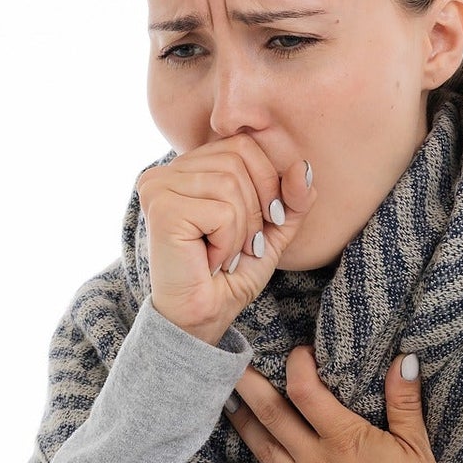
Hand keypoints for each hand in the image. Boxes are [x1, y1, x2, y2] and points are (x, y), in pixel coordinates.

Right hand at [137, 135, 317, 345]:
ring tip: (222, 254)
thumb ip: (291, 198)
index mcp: (190, 167)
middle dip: (256, 208)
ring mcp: (159, 186)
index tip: (263, 224)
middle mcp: (167, 170)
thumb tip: (303, 167)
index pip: (244, 144)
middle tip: (239, 245)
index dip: (267, 181)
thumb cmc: (230, 274)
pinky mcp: (161, 207)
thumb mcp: (272, 230)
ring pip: (231, 185)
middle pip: (239, 158)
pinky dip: (228, 243)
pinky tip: (209, 260)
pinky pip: (222, 211)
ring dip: (241, 230)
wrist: (203, 317)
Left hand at [223, 346, 451, 462]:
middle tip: (232, 364)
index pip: (305, 389)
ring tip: (228, 404)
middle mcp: (314, 462)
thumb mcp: (418, 448)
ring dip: (242, 425)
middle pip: (271, 414)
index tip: (297, 353)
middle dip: (249, 385)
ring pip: (262, 452)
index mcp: (343, 439)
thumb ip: (404, 402)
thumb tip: (405, 358)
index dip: (296, 364)